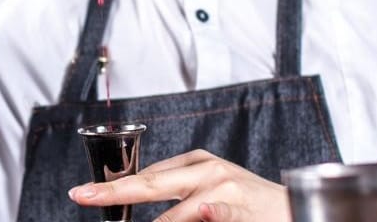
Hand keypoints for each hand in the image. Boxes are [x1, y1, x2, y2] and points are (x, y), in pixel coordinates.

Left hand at [68, 150, 286, 221]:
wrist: (294, 207)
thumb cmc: (248, 202)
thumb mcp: (209, 188)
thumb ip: (177, 193)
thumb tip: (137, 192)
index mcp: (194, 163)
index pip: (146, 177)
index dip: (114, 188)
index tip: (85, 194)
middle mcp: (205, 171)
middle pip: (150, 183)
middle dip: (113, 192)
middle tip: (82, 196)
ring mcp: (223, 187)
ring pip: (178, 211)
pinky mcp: (241, 206)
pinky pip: (220, 212)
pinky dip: (212, 213)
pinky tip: (205, 210)